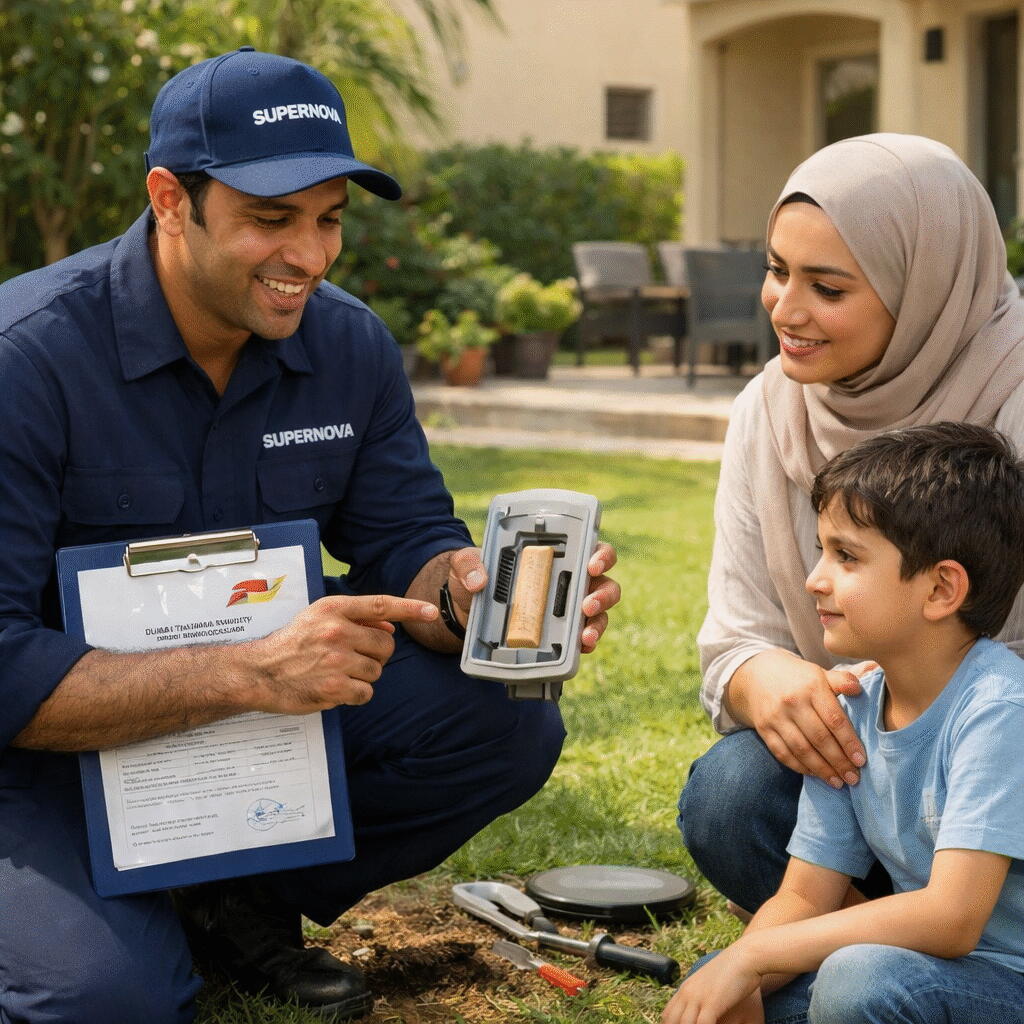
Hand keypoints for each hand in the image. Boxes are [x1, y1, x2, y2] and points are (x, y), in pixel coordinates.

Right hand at [247, 593, 438, 710]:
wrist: (259, 671)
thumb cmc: (292, 643)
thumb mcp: (319, 618)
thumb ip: (356, 618)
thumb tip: (391, 625)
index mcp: (333, 609)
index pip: (381, 604)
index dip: (410, 608)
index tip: (431, 611)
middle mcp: (336, 631)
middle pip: (385, 644)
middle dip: (377, 654)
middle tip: (353, 657)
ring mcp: (336, 660)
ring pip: (377, 670)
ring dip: (364, 675)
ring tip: (338, 672)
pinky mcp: (334, 687)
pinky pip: (366, 692)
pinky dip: (356, 694)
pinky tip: (336, 688)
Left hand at [440, 543, 619, 652]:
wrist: (464, 608)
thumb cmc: (475, 576)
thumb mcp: (466, 563)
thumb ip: (468, 564)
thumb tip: (478, 581)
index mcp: (558, 555)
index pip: (593, 548)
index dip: (601, 554)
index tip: (591, 564)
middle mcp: (572, 580)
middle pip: (605, 583)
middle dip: (603, 594)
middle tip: (587, 604)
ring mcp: (570, 608)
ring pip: (600, 613)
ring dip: (598, 623)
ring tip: (585, 634)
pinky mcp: (562, 633)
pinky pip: (584, 638)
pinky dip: (585, 644)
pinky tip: (579, 648)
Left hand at [662, 947, 762, 1023]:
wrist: (745, 957)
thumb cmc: (733, 972)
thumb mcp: (710, 984)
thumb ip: (701, 997)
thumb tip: (700, 1009)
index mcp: (685, 989)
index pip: (667, 1015)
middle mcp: (687, 993)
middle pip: (672, 1021)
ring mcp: (698, 998)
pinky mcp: (711, 1003)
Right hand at [730, 650, 866, 787]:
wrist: (757, 674)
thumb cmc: (798, 678)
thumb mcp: (820, 673)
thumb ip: (842, 680)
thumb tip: (859, 688)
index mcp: (811, 686)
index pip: (834, 719)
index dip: (849, 742)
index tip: (861, 760)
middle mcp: (792, 701)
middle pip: (819, 738)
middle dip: (839, 761)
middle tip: (854, 778)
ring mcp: (775, 716)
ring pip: (801, 749)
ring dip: (821, 769)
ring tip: (838, 782)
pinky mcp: (763, 728)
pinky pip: (783, 752)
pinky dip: (800, 766)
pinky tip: (815, 774)